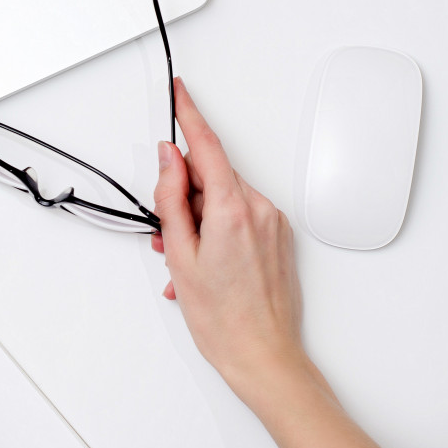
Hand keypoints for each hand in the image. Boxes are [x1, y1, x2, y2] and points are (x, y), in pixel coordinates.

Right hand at [152, 77, 305, 394]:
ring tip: (187, 262)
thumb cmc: (223, 319)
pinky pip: (240, 218)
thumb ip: (171, 199)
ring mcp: (274, 223)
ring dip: (199, 220)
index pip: (206, 146)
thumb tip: (169, 160)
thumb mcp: (181, 255)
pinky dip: (217, 231)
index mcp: (233, 209)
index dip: (189, 114)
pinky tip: (207, 264)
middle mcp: (260, 209)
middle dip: (184, 198)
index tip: (180, 92)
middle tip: (167, 235)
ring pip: (224, 200)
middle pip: (211, 178)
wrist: (263, 355)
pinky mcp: (279, 237)